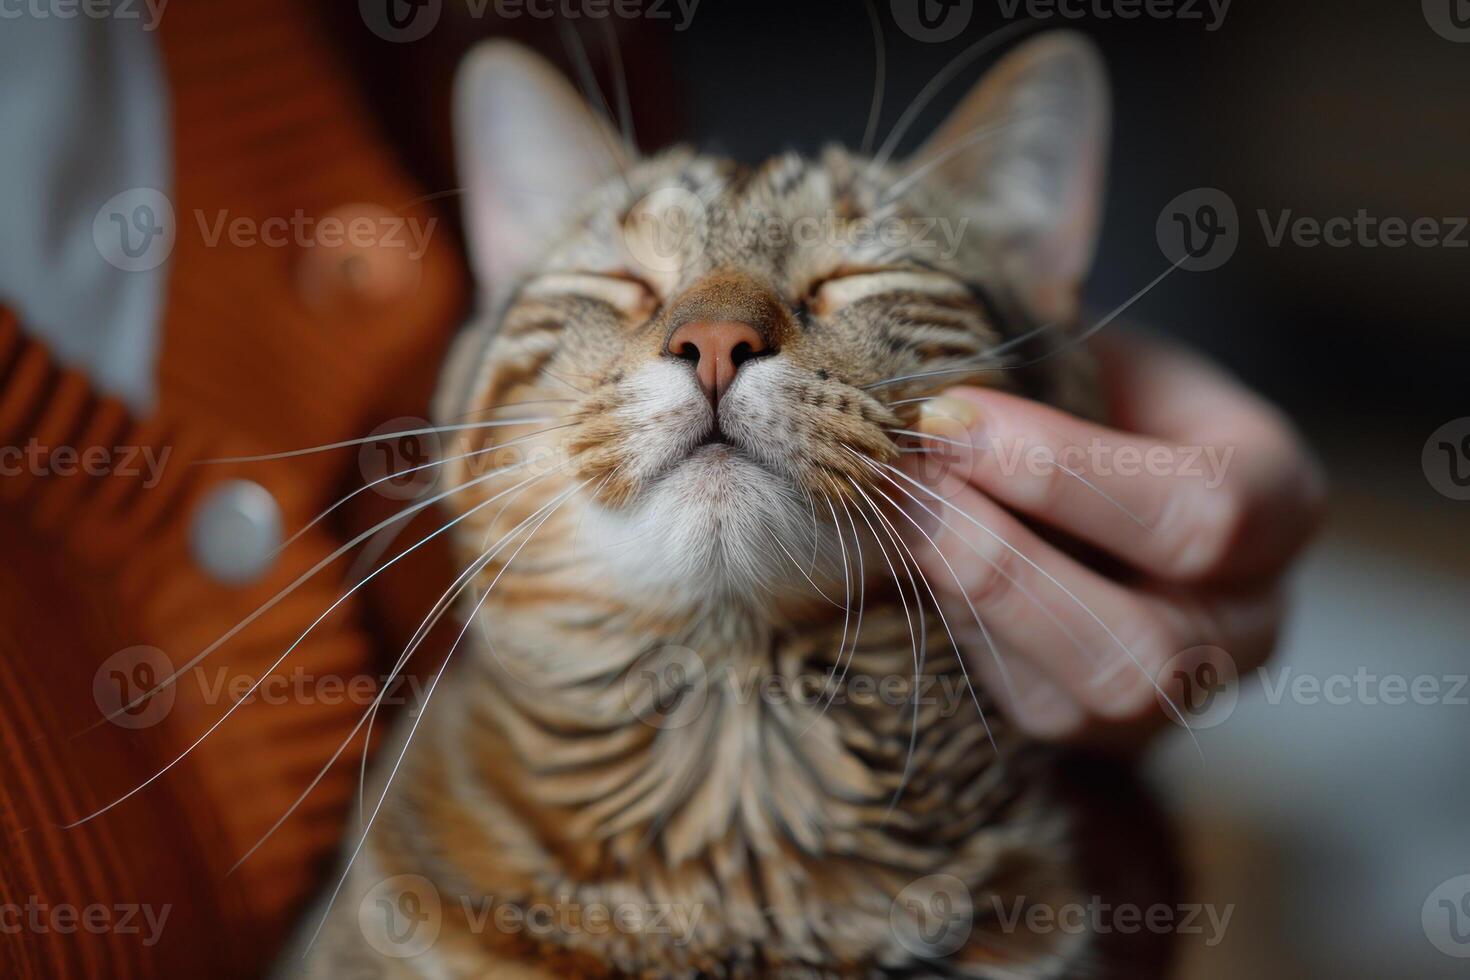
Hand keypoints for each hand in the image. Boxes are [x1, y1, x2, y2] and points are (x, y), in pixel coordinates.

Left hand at [898, 332, 1326, 745]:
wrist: (1080, 467)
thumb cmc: (1082, 390)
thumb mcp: (1088, 349)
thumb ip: (1040, 347)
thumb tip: (933, 329)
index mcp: (1278, 498)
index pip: (1204, 509)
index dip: (1063, 470)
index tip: (944, 413)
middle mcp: (1248, 617)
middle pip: (1149, 645)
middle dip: (1005, 565)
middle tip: (902, 484)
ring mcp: (1177, 690)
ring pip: (1086, 700)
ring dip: (972, 606)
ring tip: (891, 516)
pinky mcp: (1096, 729)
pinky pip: (1030, 709)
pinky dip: (958, 634)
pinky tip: (905, 562)